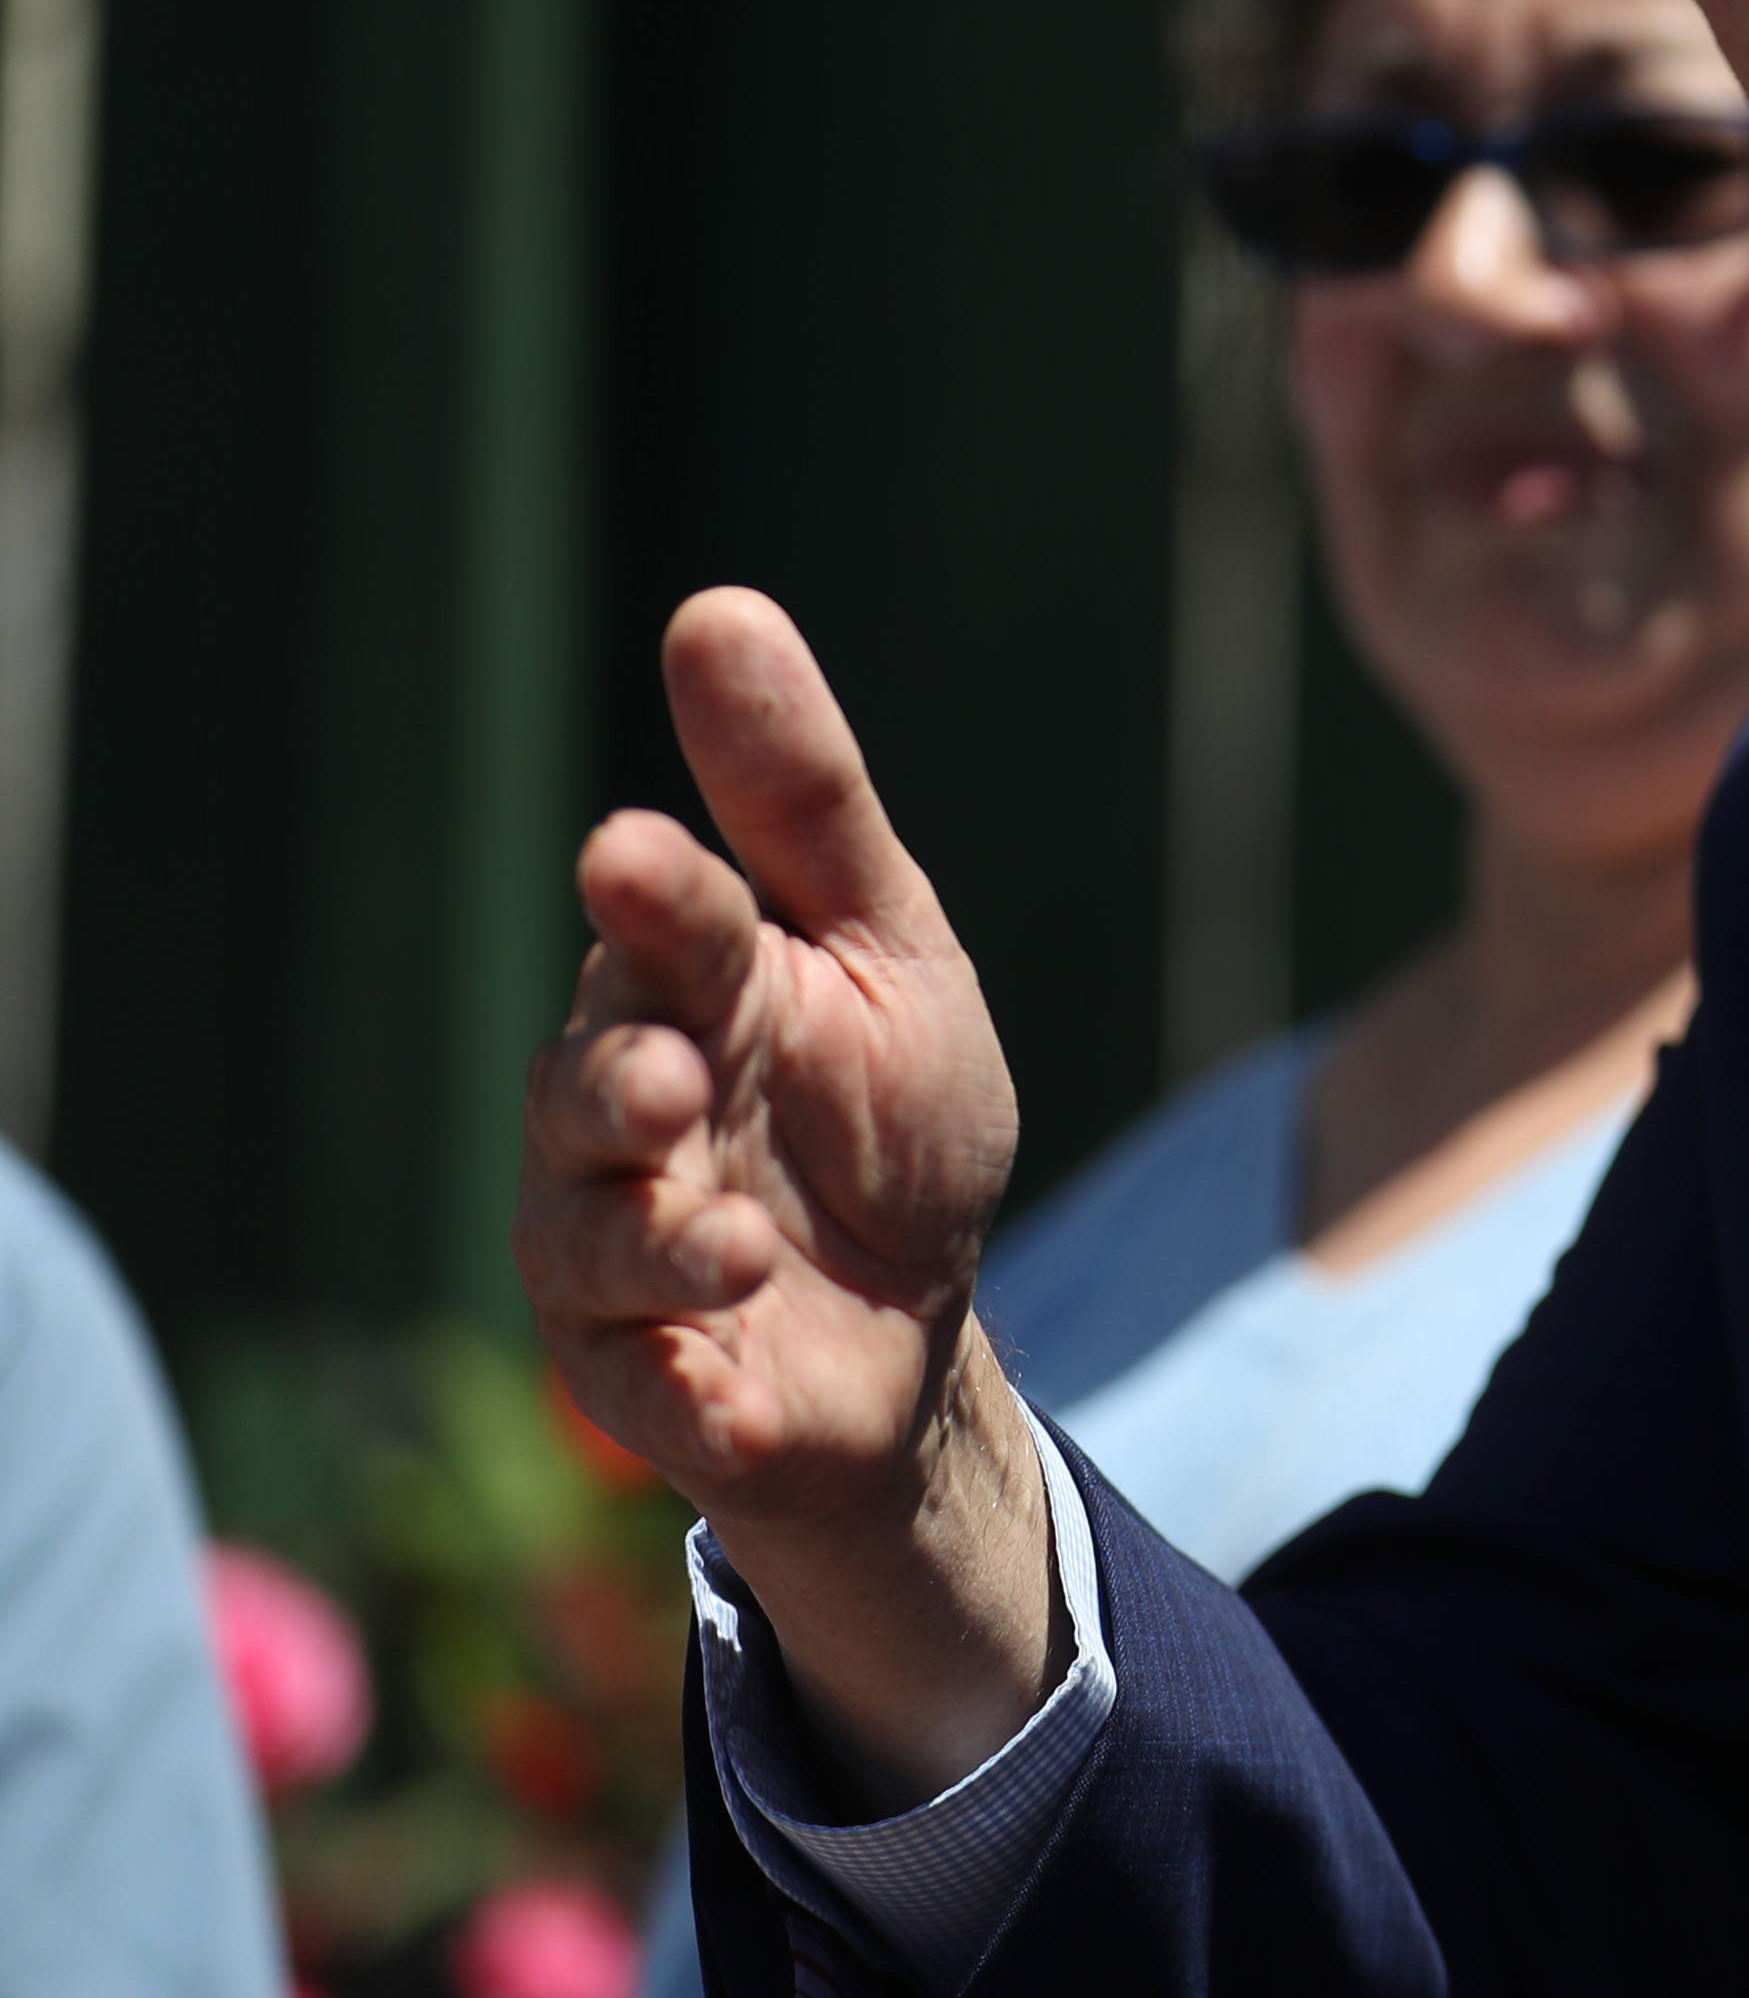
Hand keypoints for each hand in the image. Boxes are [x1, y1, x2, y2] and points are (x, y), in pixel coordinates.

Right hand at [517, 588, 1054, 1792]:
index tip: (633, 852)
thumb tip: (716, 608)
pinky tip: (735, 1385)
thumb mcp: (886, 942)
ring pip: (589, 1239)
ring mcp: (617, 1252)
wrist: (914, 1318)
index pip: (660, 927)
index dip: (649, 897)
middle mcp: (620, 1117)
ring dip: (657, 1238)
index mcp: (687, 990)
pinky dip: (689, 1389)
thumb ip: (800, 799)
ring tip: (737, 1240)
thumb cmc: (890, 1109)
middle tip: (671, 1078)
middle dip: (617, 1082)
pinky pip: (643, 1389)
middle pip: (584, 1086)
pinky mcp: (649, 1381)